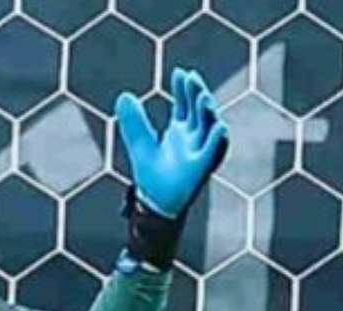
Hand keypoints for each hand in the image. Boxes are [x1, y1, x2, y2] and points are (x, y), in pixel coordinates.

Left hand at [115, 68, 228, 218]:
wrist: (156, 205)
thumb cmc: (152, 176)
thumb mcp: (140, 144)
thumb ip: (134, 122)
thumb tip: (123, 96)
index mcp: (180, 131)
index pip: (186, 104)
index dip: (184, 89)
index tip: (180, 73)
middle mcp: (194, 138)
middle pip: (199, 111)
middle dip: (197, 94)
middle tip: (191, 79)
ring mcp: (200, 152)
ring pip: (210, 127)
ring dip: (208, 112)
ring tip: (202, 98)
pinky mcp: (202, 169)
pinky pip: (214, 153)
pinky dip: (217, 140)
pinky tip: (218, 127)